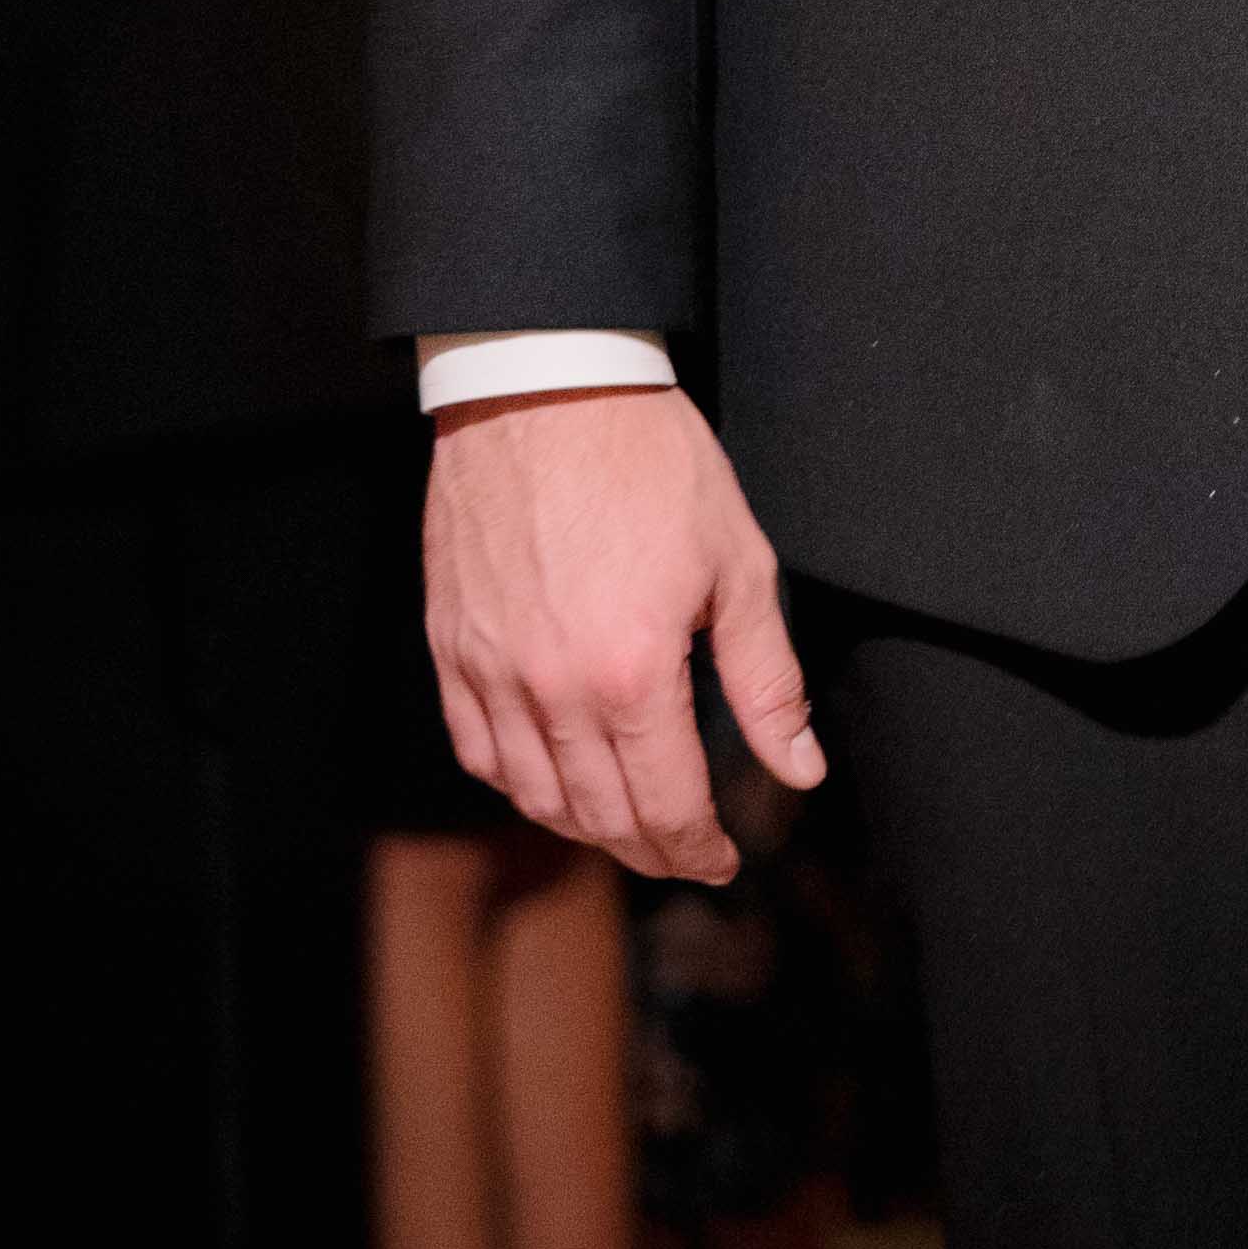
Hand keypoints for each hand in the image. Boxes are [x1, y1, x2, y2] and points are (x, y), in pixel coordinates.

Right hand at [425, 379, 826, 881]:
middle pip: (598, 815)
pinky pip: (475, 749)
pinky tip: (549, 783)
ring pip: (532, 794)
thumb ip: (766, 680)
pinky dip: (515, 783)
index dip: (698, 849)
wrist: (545, 386)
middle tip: (684, 856)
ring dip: (584, 828)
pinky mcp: (448, 647)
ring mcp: (489, 671)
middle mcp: (551, 688)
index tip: (724, 862)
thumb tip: (800, 769)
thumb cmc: (651, 463)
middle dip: (649, 850)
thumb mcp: (738, 564)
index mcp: (632, 674)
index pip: (666, 804)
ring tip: (627, 828)